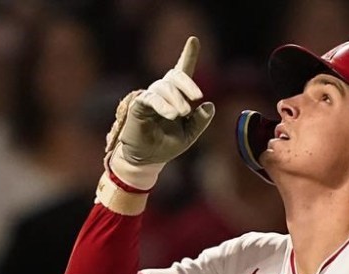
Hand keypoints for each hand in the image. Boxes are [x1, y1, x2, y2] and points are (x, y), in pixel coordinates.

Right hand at [103, 36, 214, 191]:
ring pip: (164, 87)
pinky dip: (163, 105)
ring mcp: (150, 97)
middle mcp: (162, 92)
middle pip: (175, 76)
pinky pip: (151, 99)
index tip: (193, 39)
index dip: (188, 55)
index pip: (182, 71)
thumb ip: (200, 121)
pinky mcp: (138, 105)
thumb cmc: (166, 145)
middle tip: (198, 98)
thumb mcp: (189, 135)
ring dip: (176, 99)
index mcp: (176, 97)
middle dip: (188, 84)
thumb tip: (209, 105)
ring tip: (182, 114)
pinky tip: (171, 115)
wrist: (147, 160)